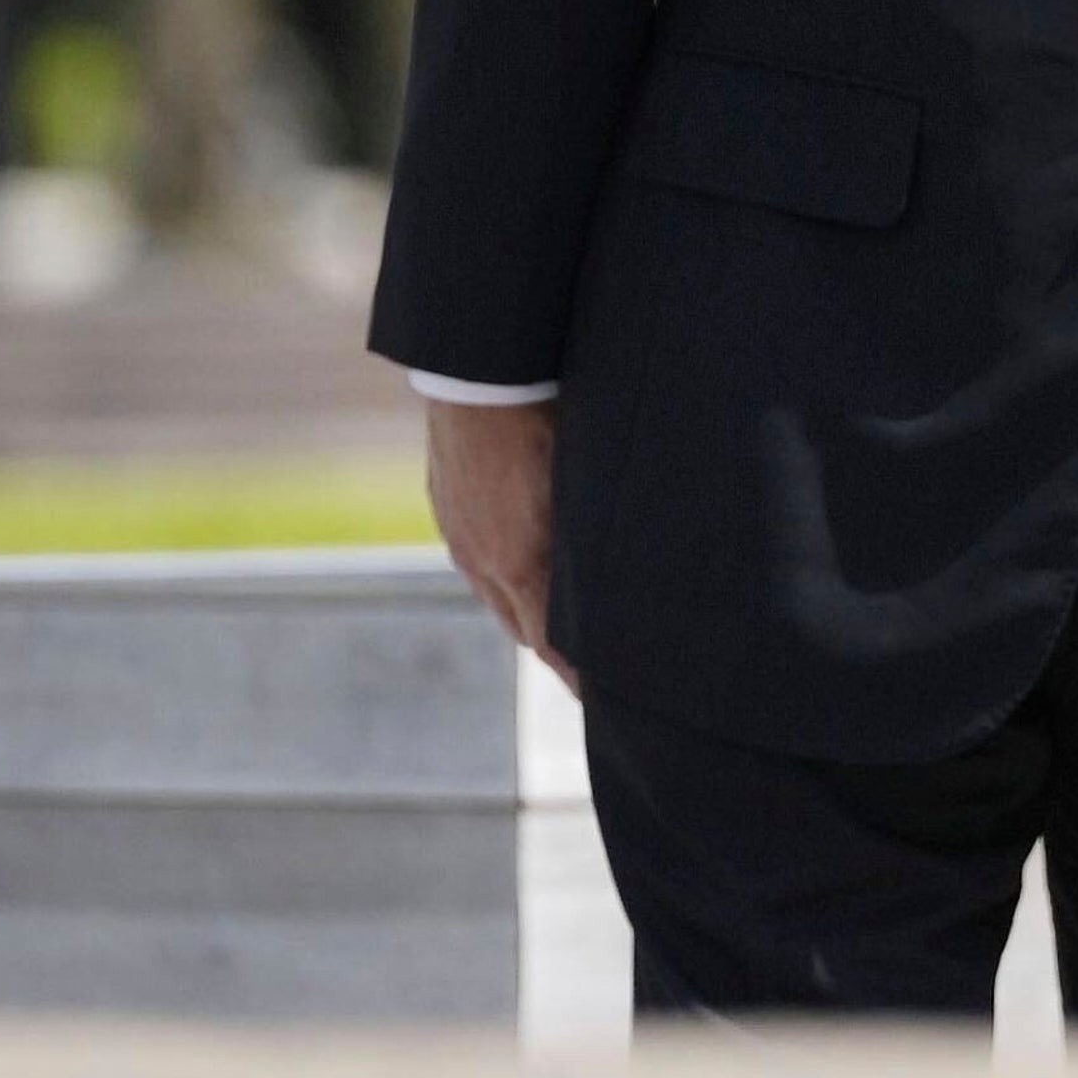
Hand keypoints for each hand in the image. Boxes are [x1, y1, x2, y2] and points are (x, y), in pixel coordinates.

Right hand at [423, 398, 577, 692]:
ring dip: (534, 616)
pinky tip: (531, 569)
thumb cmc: (548, 420)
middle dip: (560, 653)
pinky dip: (509, 580)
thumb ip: (597, 529)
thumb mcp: (584, 479)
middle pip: (526, 631)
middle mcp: (485, 562)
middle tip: (599, 669)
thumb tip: (625, 560)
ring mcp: (463, 541)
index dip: (579, 676)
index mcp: (522, 563)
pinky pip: (482, 565)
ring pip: (503, 599)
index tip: (606, 698)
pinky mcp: (452, 518)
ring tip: (570, 628)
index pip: (552, 644)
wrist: (479, 379)